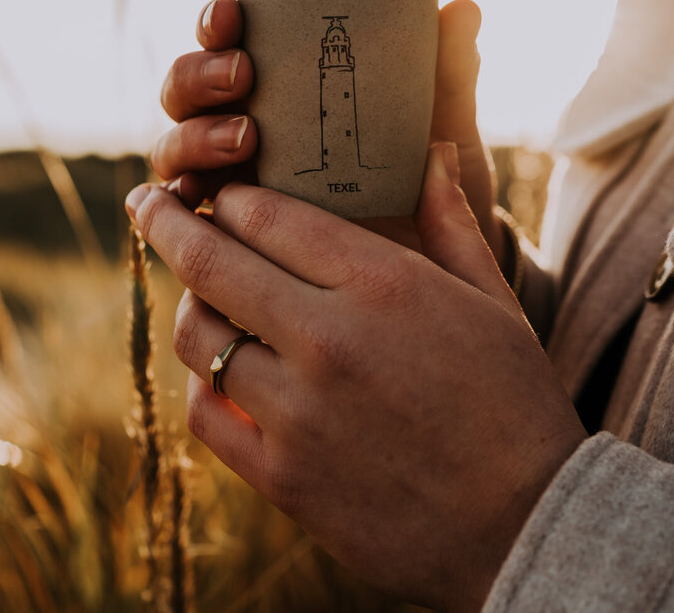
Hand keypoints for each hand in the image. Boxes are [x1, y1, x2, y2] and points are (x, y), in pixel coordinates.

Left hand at [126, 144, 583, 611]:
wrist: (527, 524)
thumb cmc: (514, 403)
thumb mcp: (494, 300)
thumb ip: (452, 221)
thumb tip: (431, 149)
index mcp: (383, 286)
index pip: (269, 214)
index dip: (232, 196)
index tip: (222, 192)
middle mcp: (329, 340)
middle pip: (210, 261)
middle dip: (165, 220)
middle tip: (146, 202)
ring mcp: (297, 412)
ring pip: (196, 335)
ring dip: (189, 305)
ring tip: (198, 296)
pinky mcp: (281, 476)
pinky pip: (206, 412)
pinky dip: (202, 384)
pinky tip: (218, 372)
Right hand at [153, 0, 512, 277]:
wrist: (436, 278)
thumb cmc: (432, 191)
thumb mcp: (444, 134)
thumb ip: (446, 77)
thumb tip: (463, 7)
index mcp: (283, 90)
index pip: (230, 41)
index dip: (217, 22)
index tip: (232, 15)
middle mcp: (244, 129)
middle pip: (187, 92)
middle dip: (199, 76)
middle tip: (242, 77)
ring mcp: (231, 183)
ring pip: (176, 149)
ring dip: (194, 136)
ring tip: (244, 139)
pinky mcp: (226, 240)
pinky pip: (184, 219)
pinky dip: (179, 206)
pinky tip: (198, 200)